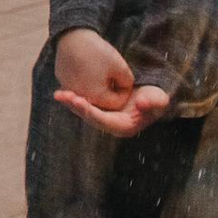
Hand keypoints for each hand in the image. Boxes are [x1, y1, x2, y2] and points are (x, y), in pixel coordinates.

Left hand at [54, 30, 170, 140]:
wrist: (151, 95)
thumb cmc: (155, 99)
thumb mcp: (159, 100)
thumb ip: (154, 102)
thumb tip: (140, 104)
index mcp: (123, 127)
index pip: (103, 120)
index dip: (90, 111)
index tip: (79, 101)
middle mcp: (111, 125)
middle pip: (90, 117)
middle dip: (76, 107)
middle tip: (63, 96)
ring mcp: (105, 118)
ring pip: (85, 111)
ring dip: (71, 103)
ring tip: (59, 93)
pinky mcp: (100, 110)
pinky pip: (86, 104)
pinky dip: (75, 98)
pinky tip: (63, 90)